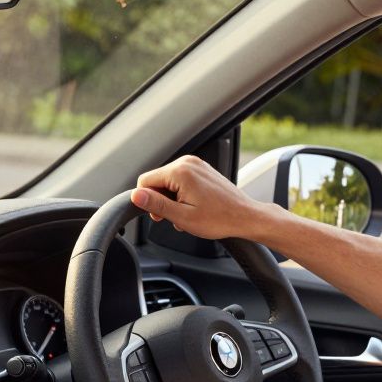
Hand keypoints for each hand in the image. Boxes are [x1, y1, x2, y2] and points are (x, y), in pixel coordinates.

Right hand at [133, 155, 277, 240]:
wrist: (245, 216)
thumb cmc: (220, 219)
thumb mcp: (183, 217)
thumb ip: (156, 204)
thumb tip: (136, 195)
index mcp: (180, 171)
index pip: (145, 181)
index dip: (147, 201)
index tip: (159, 215)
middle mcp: (187, 162)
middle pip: (156, 181)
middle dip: (161, 200)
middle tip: (174, 217)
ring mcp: (196, 164)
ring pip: (168, 182)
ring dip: (172, 200)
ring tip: (187, 214)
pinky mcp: (201, 169)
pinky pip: (181, 180)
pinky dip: (182, 195)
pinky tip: (193, 207)